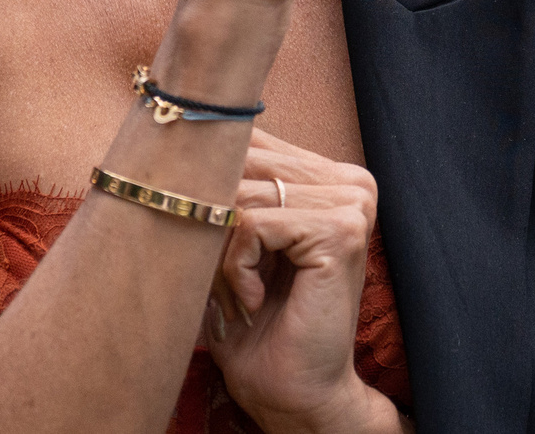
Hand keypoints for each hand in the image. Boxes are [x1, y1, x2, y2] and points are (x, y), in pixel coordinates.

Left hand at [207, 132, 399, 433]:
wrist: (293, 394)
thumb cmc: (257, 322)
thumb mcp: (235, 241)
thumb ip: (228, 186)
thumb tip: (182, 140)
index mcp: (330, 176)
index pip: (250, 140)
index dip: (212, 187)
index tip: (212, 247)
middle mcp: (350, 181)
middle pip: (242, 164)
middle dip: (213, 224)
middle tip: (225, 282)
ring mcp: (352, 203)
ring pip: (242, 197)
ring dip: (220, 256)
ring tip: (240, 296)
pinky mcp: (341, 231)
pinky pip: (252, 225)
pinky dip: (235, 269)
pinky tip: (253, 302)